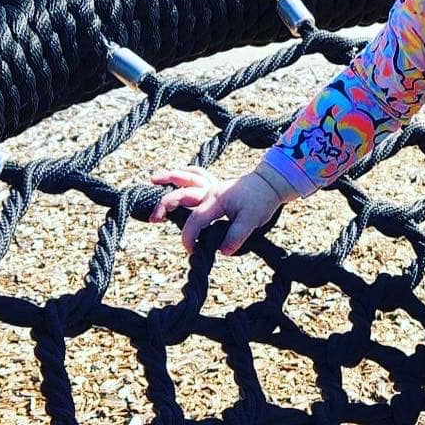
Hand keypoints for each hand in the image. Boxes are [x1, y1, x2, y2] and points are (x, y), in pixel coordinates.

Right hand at [148, 166, 279, 255]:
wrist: (271, 184)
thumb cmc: (261, 201)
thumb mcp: (252, 222)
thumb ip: (235, 237)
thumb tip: (222, 250)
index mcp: (216, 200)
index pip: (195, 220)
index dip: (190, 236)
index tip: (191, 249)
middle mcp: (210, 191)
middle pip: (182, 195)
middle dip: (165, 205)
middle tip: (154, 219)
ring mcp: (212, 185)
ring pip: (187, 179)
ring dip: (169, 178)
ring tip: (153, 179)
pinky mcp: (216, 184)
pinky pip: (197, 174)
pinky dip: (185, 173)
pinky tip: (177, 174)